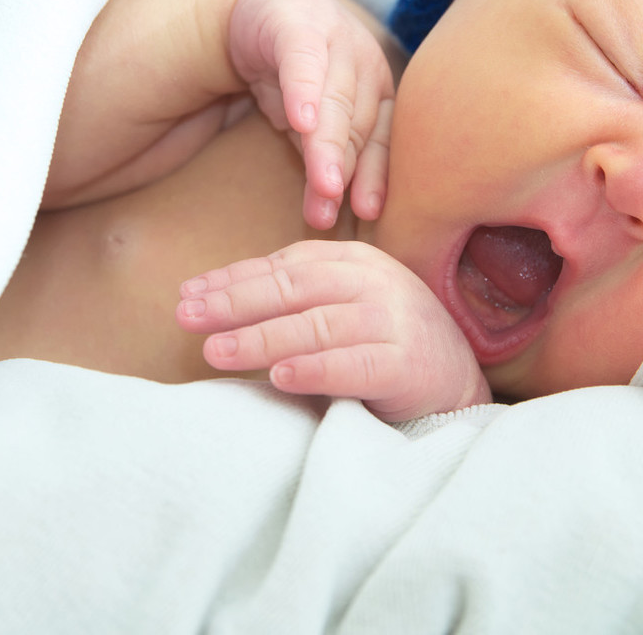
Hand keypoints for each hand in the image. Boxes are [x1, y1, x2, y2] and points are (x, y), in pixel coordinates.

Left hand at [175, 240, 490, 421]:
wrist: (454, 381)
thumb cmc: (384, 342)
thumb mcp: (341, 306)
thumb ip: (293, 300)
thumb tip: (212, 303)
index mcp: (353, 261)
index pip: (284, 266)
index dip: (232, 278)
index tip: (188, 294)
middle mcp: (375, 282)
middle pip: (295, 288)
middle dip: (235, 302)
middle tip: (188, 317)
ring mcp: (394, 321)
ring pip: (318, 325)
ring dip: (262, 338)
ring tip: (217, 351)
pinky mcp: (408, 364)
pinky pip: (355, 365)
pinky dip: (315, 369)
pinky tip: (279, 377)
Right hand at [229, 0, 395, 229]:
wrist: (262, 6)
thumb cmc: (299, 76)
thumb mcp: (316, 121)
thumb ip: (326, 160)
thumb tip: (330, 217)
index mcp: (377, 92)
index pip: (379, 140)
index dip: (375, 176)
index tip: (367, 212)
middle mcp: (364, 66)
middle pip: (356, 125)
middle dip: (345, 170)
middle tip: (331, 209)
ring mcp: (336, 41)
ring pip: (333, 99)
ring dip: (327, 146)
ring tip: (322, 186)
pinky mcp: (298, 25)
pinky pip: (302, 60)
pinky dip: (303, 90)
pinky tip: (301, 120)